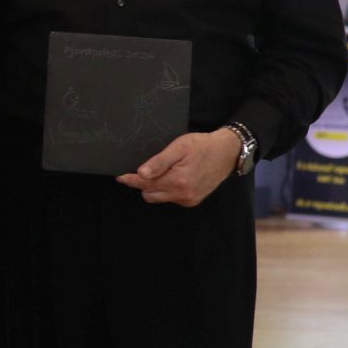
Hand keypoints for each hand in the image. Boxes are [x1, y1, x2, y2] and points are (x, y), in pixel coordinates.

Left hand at [117, 130, 238, 206]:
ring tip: (164, 171)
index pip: (146, 184)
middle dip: (144, 184)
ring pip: (159, 198)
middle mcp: (182, 194)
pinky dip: (167, 190)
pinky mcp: (193, 201)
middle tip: (146, 169)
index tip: (120, 177)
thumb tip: (141, 173)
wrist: (227, 153)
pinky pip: (171, 198)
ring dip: (156, 187)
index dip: (132, 180)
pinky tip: (174, 177)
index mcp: (178, 180)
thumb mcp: (179, 147)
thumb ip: (160, 161)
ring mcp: (188, 199)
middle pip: (150, 194)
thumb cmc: (202, 146)